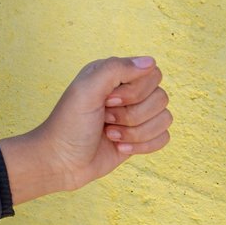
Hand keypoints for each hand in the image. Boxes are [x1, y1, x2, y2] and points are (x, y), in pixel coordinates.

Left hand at [0, 57, 171, 204]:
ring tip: (109, 135)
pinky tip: (119, 148)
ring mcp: (135, 115)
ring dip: (135, 132)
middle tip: (105, 119)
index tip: (107, 101)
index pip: (151, 74)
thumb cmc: (69, 124)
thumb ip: (115, 69)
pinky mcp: (140, 137)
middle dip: (132, 114)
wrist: (61, 162)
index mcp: (114, 74)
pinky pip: (163, 137)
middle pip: (161, 97)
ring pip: (164, 119)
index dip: (134, 91)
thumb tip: (150, 62)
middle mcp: (127, 92)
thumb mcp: (86, 90)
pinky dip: (142, 146)